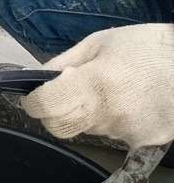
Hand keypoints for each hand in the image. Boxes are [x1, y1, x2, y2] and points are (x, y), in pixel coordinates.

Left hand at [22, 24, 173, 147]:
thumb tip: (38, 78)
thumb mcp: (99, 42)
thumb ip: (64, 62)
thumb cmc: (148, 46)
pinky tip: (129, 103)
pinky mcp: (144, 141)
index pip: (45, 106)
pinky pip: (113, 134)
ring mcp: (126, 131)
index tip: (36, 96)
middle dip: (55, 112)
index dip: (34, 101)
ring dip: (87, 114)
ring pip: (87, 130)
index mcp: (93, 84)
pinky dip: (113, 121)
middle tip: (67, 94)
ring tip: (111, 91)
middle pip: (60, 127)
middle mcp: (107, 113)